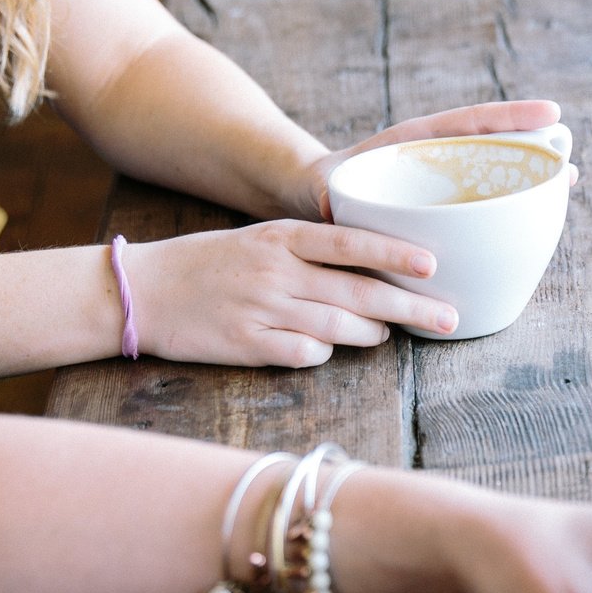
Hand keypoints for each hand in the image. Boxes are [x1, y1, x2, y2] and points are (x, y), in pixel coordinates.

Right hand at [127, 222, 457, 367]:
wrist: (143, 290)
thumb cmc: (210, 263)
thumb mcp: (260, 240)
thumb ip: (311, 252)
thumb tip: (372, 271)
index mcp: (281, 238)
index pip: (350, 243)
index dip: (394, 254)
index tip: (433, 264)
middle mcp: (276, 272)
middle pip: (357, 292)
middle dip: (410, 308)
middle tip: (448, 318)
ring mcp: (262, 311)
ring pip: (338, 328)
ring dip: (371, 334)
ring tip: (388, 334)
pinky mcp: (247, 346)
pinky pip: (304, 354)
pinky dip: (323, 353)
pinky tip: (327, 349)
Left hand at [289, 100, 563, 220]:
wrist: (316, 200)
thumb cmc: (321, 190)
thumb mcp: (324, 190)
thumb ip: (329, 196)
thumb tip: (331, 203)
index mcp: (410, 145)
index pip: (465, 123)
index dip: (508, 118)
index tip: (551, 113)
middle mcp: (436, 160)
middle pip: (491, 148)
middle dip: (531, 151)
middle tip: (568, 164)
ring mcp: (444, 184)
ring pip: (492, 178)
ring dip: (527, 183)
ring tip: (565, 184)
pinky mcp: (446, 210)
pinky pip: (481, 209)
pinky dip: (508, 214)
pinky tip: (534, 228)